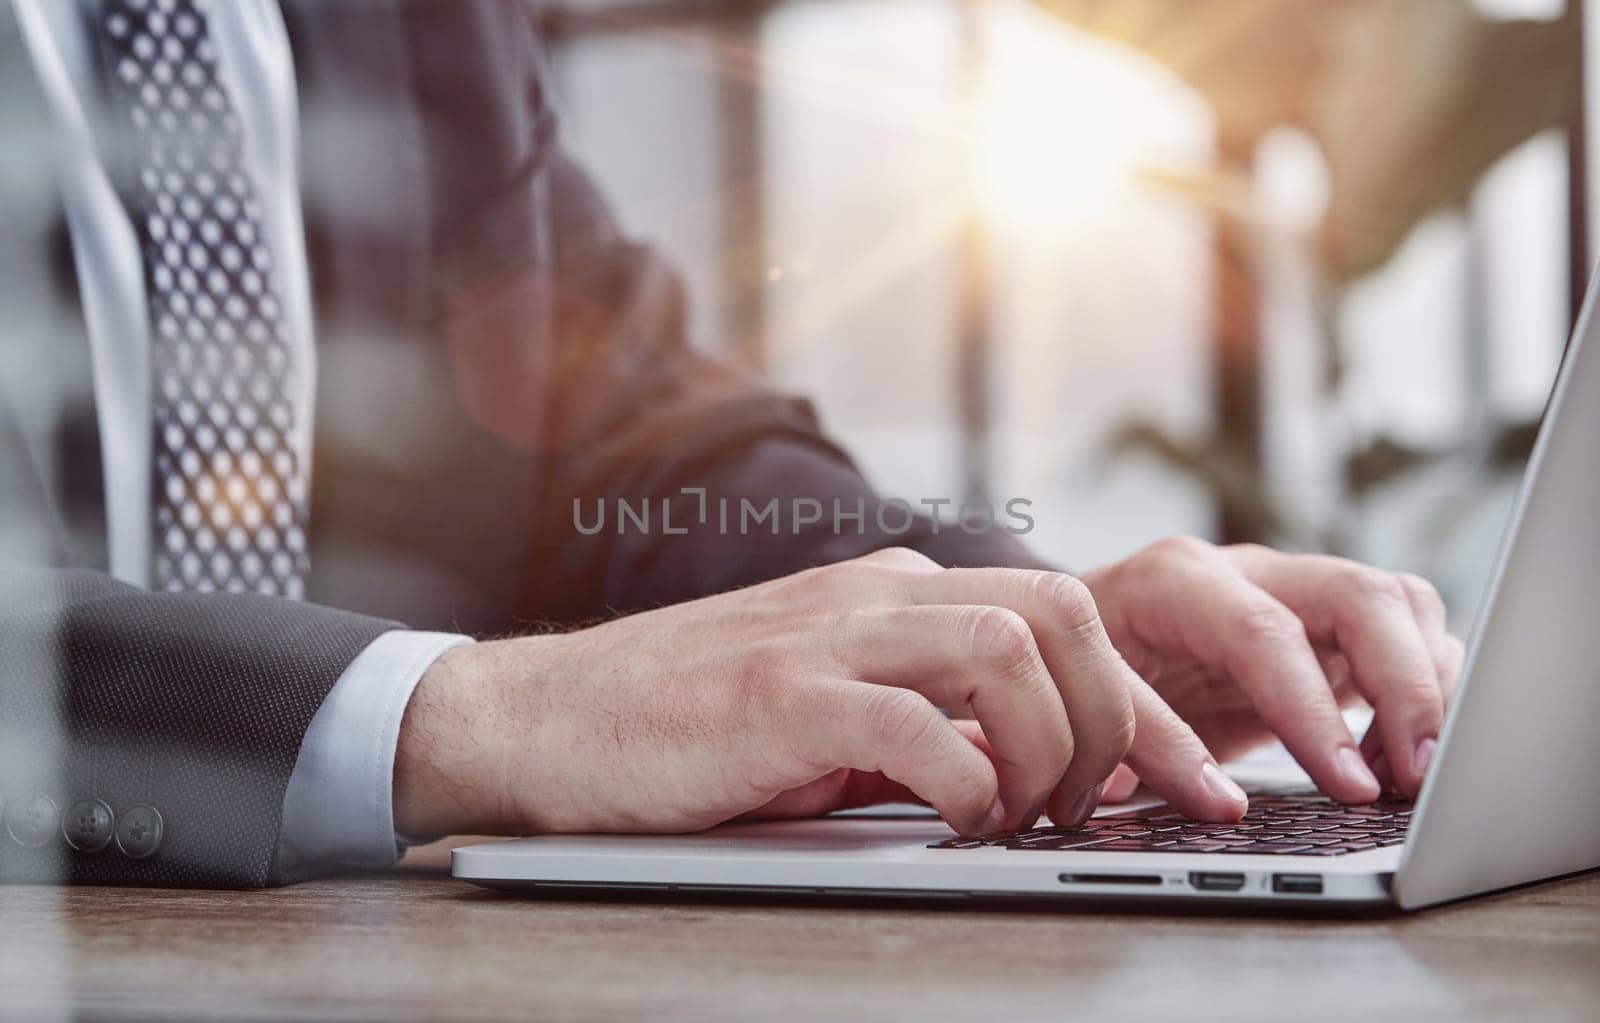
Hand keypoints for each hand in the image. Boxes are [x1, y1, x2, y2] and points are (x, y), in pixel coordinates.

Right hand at [393, 547, 1247, 837]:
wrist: (552, 716)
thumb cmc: (692, 726)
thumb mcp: (833, 716)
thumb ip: (927, 723)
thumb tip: (1033, 776)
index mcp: (896, 594)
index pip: (1063, 615)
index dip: (1144, 705)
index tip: (1195, 780)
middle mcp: (877, 595)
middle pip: (1064, 613)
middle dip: (1122, 718)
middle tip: (1117, 806)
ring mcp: (829, 635)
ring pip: (1009, 650)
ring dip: (1049, 747)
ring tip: (1029, 817)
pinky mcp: (780, 694)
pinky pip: (914, 723)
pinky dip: (962, 780)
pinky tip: (956, 822)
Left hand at [1082, 538, 1463, 803]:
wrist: (1070, 636)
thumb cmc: (1076, 666)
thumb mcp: (1082, 699)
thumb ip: (1139, 742)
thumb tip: (1212, 802)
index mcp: (1173, 581)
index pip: (1263, 633)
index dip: (1312, 713)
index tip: (1349, 785)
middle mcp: (1245, 572)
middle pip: (1360, 595)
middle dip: (1406, 686)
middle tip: (1419, 775)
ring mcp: (1293, 591)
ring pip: (1398, 605)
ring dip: (1427, 688)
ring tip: (1409, 774)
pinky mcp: (1324, 628)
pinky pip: (1404, 636)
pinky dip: (1423, 694)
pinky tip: (1399, 758)